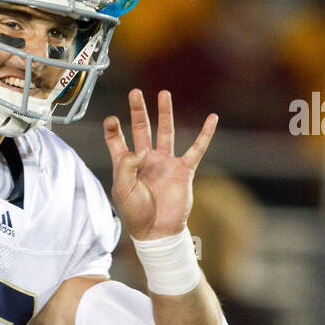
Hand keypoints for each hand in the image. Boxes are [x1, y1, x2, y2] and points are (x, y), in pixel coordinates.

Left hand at [103, 89, 216, 240]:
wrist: (157, 232)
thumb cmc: (135, 214)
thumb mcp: (123, 190)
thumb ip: (126, 166)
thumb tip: (139, 150)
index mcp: (126, 164)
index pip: (117, 140)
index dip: (113, 129)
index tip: (112, 119)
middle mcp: (145, 160)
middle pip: (141, 129)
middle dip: (138, 111)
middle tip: (135, 92)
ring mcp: (165, 163)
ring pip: (165, 132)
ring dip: (165, 113)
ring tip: (164, 93)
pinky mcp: (183, 170)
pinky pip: (197, 148)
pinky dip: (205, 133)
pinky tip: (212, 118)